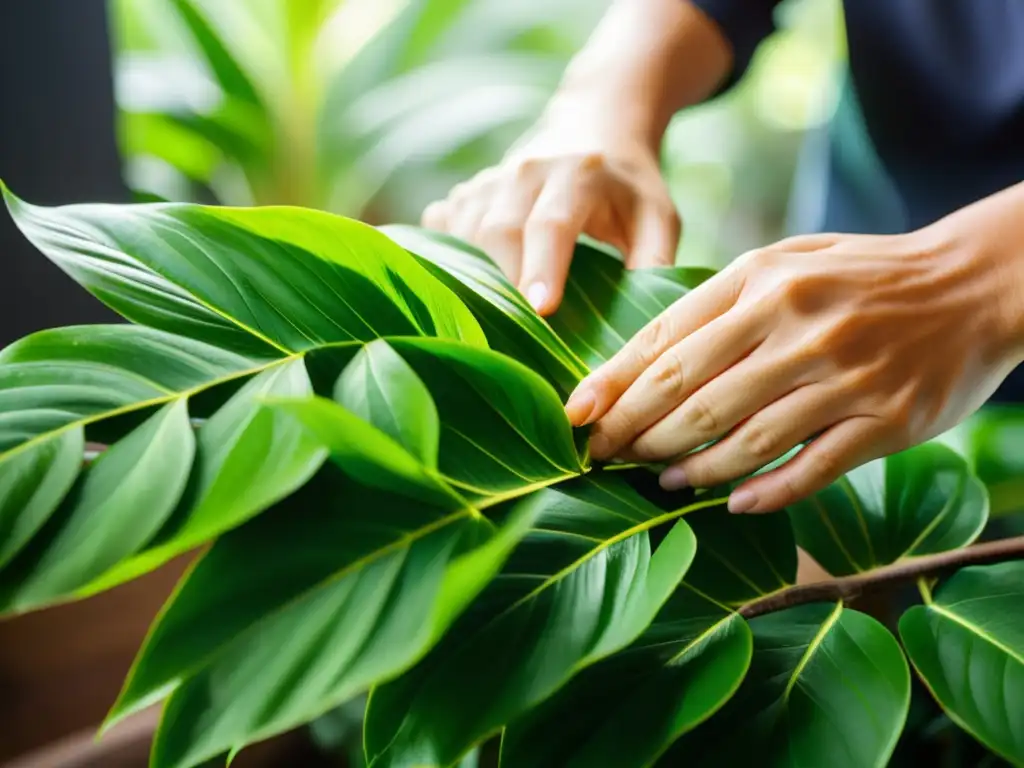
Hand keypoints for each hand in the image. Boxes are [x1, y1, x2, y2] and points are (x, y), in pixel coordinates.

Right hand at [421, 127, 679, 315]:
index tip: (540, 310)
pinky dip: (445, 262)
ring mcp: (489, 181)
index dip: (542, 268)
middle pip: (498, 230)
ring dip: (472, 280)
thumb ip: (655, 261)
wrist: (593, 128)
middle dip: (502, 283)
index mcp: (578, 175)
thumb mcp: (658, 216)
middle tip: (514, 335)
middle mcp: (526, 172)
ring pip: (465, 233)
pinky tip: (464, 291)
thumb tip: (645, 320)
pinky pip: (441, 231)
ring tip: (491, 324)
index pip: (552, 224)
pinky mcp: (465, 193)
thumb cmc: (628, 187)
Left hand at [565, 223, 1023, 512]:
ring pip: (742, 437)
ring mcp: (844, 373)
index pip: (666, 340)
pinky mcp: (886, 419)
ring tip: (658, 481)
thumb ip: (721, 304)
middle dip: (634, 433)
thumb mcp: (788, 261)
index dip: (613, 386)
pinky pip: (810, 468)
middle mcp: (797, 323)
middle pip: (691, 393)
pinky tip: (732, 504)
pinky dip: (765, 492)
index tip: (577, 417)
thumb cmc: (862, 275)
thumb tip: (644, 362)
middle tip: (601, 458)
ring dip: (690, 469)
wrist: (976, 282)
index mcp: (762, 279)